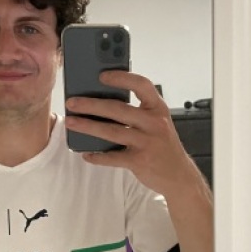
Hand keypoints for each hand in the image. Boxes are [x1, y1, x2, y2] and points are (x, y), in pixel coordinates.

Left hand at [65, 71, 194, 196]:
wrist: (179, 176)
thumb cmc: (162, 145)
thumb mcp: (156, 122)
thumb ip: (137, 111)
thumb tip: (101, 101)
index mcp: (157, 108)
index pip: (142, 85)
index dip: (121, 78)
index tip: (101, 75)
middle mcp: (154, 123)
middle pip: (118, 109)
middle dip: (91, 104)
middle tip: (72, 102)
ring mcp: (147, 142)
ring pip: (112, 131)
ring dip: (88, 126)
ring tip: (71, 122)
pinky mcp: (140, 161)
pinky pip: (113, 157)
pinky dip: (98, 156)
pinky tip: (86, 154)